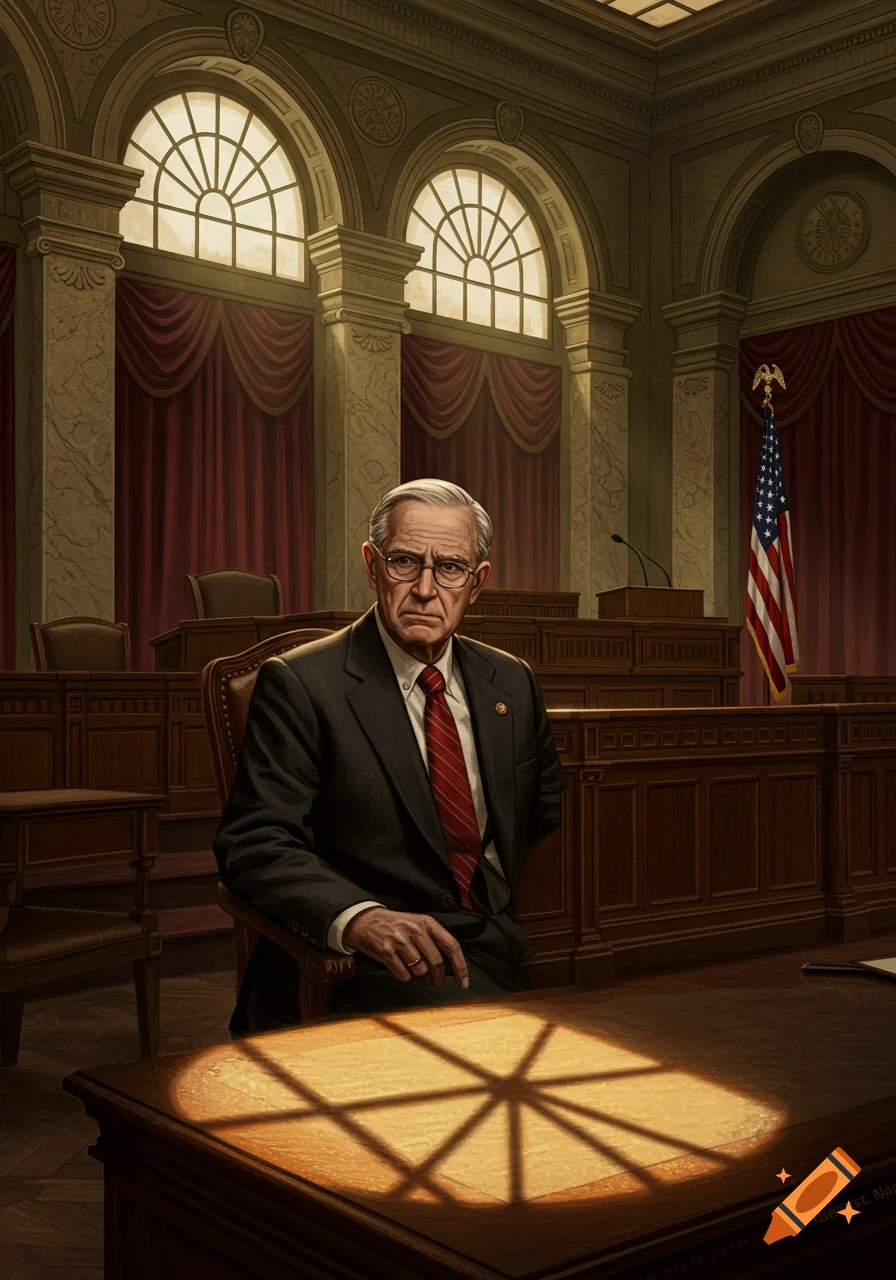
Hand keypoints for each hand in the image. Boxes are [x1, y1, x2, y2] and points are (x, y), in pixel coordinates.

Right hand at [342, 907, 469, 989]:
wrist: (366, 921)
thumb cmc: (396, 926)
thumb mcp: (418, 925)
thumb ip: (434, 941)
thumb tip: (450, 968)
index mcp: (427, 923)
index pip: (451, 945)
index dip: (460, 966)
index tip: (464, 982)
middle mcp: (415, 930)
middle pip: (437, 962)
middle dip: (438, 978)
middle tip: (436, 982)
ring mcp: (400, 940)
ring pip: (420, 971)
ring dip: (420, 978)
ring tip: (415, 973)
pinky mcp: (386, 951)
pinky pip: (404, 975)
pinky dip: (406, 979)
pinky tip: (403, 972)